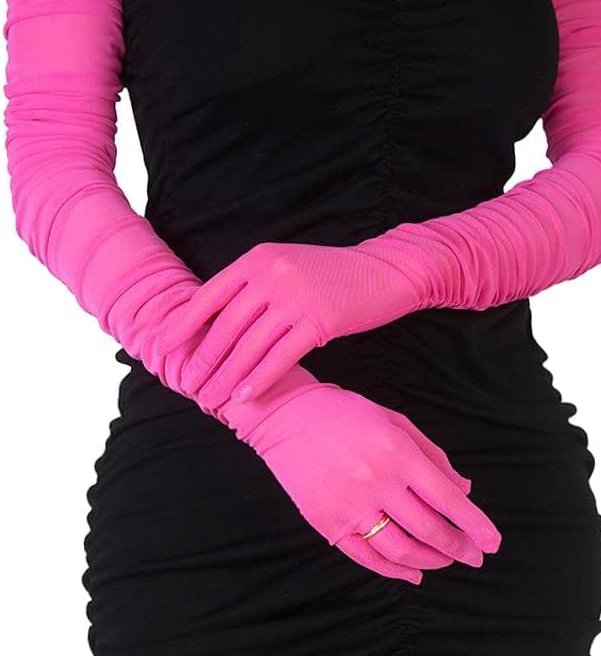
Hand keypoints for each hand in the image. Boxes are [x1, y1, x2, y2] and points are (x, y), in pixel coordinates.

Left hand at [153, 241, 427, 406]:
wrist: (382, 271)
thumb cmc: (330, 274)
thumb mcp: (285, 265)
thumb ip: (252, 285)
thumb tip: (211, 319)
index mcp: (258, 258)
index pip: (209, 295)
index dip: (183, 323)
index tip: (163, 346)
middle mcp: (272, 274)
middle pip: (226, 325)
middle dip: (204, 359)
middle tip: (188, 383)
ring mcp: (295, 297)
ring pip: (249, 345)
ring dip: (227, 376)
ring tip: (211, 398)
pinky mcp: (319, 320)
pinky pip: (281, 357)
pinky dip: (260, 379)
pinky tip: (246, 396)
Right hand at [222, 373, 501, 585]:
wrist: (286, 418)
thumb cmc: (347, 414)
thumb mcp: (396, 422)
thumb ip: (433, 456)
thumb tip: (465, 491)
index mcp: (398, 453)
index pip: (448, 499)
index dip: (475, 525)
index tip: (493, 543)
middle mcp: (377, 482)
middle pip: (429, 529)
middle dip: (459, 549)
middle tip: (475, 557)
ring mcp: (350, 507)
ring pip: (401, 549)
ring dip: (430, 561)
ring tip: (444, 561)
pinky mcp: (328, 524)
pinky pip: (367, 557)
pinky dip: (394, 571)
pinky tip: (412, 573)